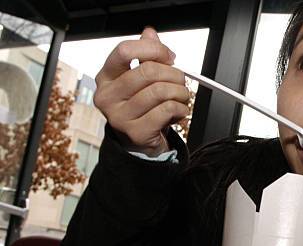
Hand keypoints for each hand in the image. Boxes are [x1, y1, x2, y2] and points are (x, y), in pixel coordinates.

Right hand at [93, 27, 189, 155]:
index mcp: (106, 77)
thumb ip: (146, 55)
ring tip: (181, 97)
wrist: (140, 141)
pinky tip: (178, 111)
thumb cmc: (142, 107)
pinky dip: (181, 109)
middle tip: (181, 80)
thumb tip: (149, 33)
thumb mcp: (141, 79)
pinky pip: (167, 110)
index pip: (124, 50)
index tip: (169, 56)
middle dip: (174, 74)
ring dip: (180, 92)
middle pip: (148, 71)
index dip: (153, 49)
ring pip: (160, 91)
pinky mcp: (136, 132)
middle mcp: (107, 96)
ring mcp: (119, 116)